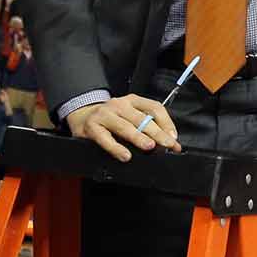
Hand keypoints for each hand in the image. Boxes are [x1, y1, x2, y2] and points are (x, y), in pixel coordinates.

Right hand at [66, 95, 180, 161]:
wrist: (83, 116)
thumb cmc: (112, 119)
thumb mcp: (130, 116)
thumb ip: (148, 126)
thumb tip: (169, 141)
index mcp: (132, 101)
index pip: (154, 107)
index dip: (166, 123)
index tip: (174, 137)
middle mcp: (119, 105)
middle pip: (142, 118)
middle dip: (157, 133)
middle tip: (168, 145)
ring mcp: (105, 115)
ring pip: (125, 127)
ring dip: (139, 137)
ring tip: (150, 147)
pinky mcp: (92, 127)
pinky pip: (105, 138)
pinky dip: (116, 148)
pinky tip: (125, 155)